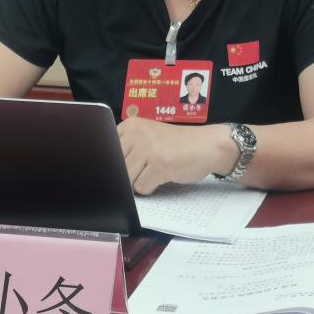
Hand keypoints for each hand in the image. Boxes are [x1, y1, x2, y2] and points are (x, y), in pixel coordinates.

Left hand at [117, 118, 235, 194]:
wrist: (207, 145)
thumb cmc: (176, 145)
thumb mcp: (147, 138)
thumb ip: (127, 149)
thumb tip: (106, 173)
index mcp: (130, 125)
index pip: (107, 151)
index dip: (115, 164)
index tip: (127, 165)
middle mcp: (136, 134)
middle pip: (116, 167)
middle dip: (127, 176)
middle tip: (144, 170)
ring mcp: (147, 148)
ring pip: (126, 179)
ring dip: (139, 182)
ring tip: (154, 171)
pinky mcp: (159, 164)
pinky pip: (142, 187)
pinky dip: (151, 187)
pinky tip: (163, 176)